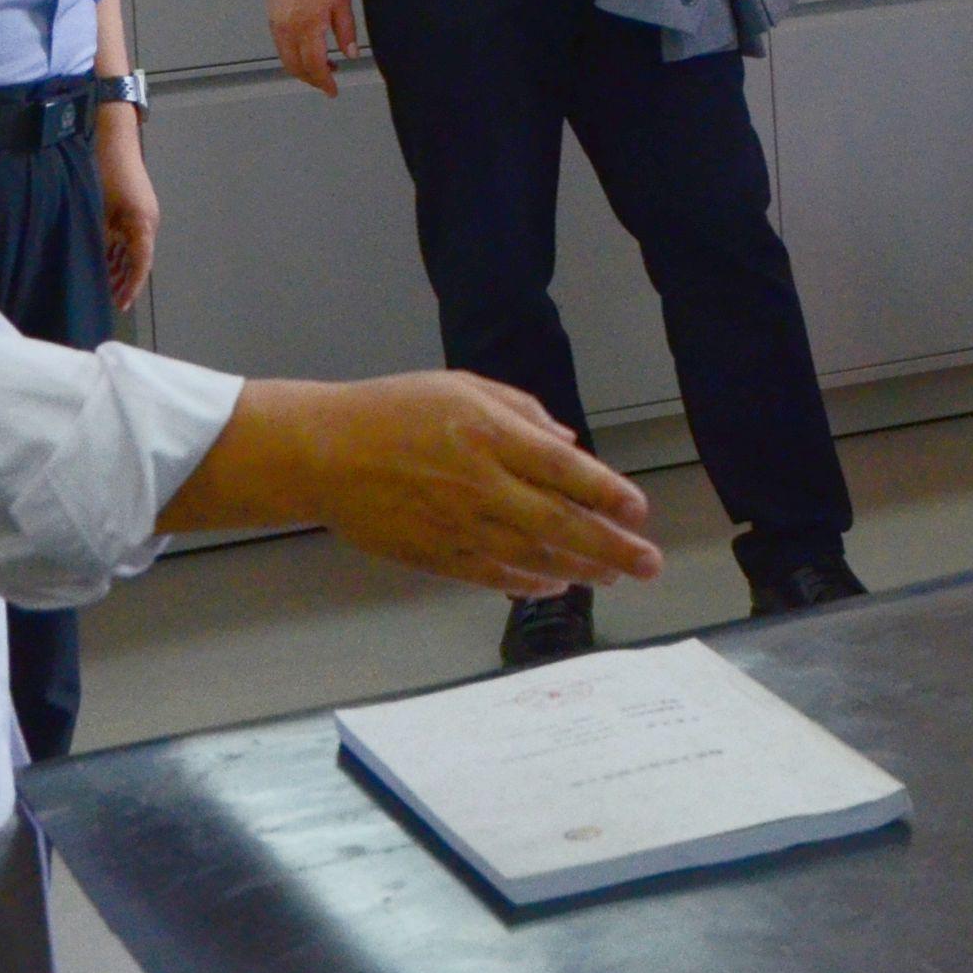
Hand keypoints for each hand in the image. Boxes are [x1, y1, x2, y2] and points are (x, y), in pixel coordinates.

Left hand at [95, 110, 160, 305]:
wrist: (113, 138)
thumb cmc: (106, 170)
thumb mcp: (99, 208)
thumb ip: (99, 236)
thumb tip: (91, 262)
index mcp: (142, 223)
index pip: (141, 264)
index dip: (131, 286)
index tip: (121, 305)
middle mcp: (145, 222)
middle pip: (138, 260)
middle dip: (124, 282)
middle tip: (108, 302)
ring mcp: (140, 215)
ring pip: (132, 250)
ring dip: (119, 268)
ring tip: (103, 287)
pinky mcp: (132, 209)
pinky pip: (127, 238)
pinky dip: (116, 253)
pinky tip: (102, 262)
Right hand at [176, 373, 664, 596]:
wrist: (323, 453)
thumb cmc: (394, 410)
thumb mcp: (464, 387)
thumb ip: (524, 414)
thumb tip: (570, 446)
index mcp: (491, 435)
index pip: (566, 471)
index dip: (608, 494)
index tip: (639, 511)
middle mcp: (481, 485)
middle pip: (561, 522)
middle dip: (612, 547)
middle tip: (649, 564)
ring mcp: (457, 525)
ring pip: (532, 556)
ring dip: (579, 569)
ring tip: (613, 577)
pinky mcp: (433, 554)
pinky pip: (491, 576)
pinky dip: (527, 583)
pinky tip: (555, 585)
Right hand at [266, 0, 361, 96]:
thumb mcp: (342, 1)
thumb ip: (346, 31)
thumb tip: (351, 55)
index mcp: (309, 27)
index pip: (315, 66)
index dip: (325, 82)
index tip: (333, 90)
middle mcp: (289, 30)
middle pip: (297, 68)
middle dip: (313, 80)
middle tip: (329, 81)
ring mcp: (277, 25)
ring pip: (286, 60)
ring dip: (302, 70)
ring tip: (323, 67)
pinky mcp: (272, 19)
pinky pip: (280, 47)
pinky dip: (293, 57)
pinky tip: (308, 51)